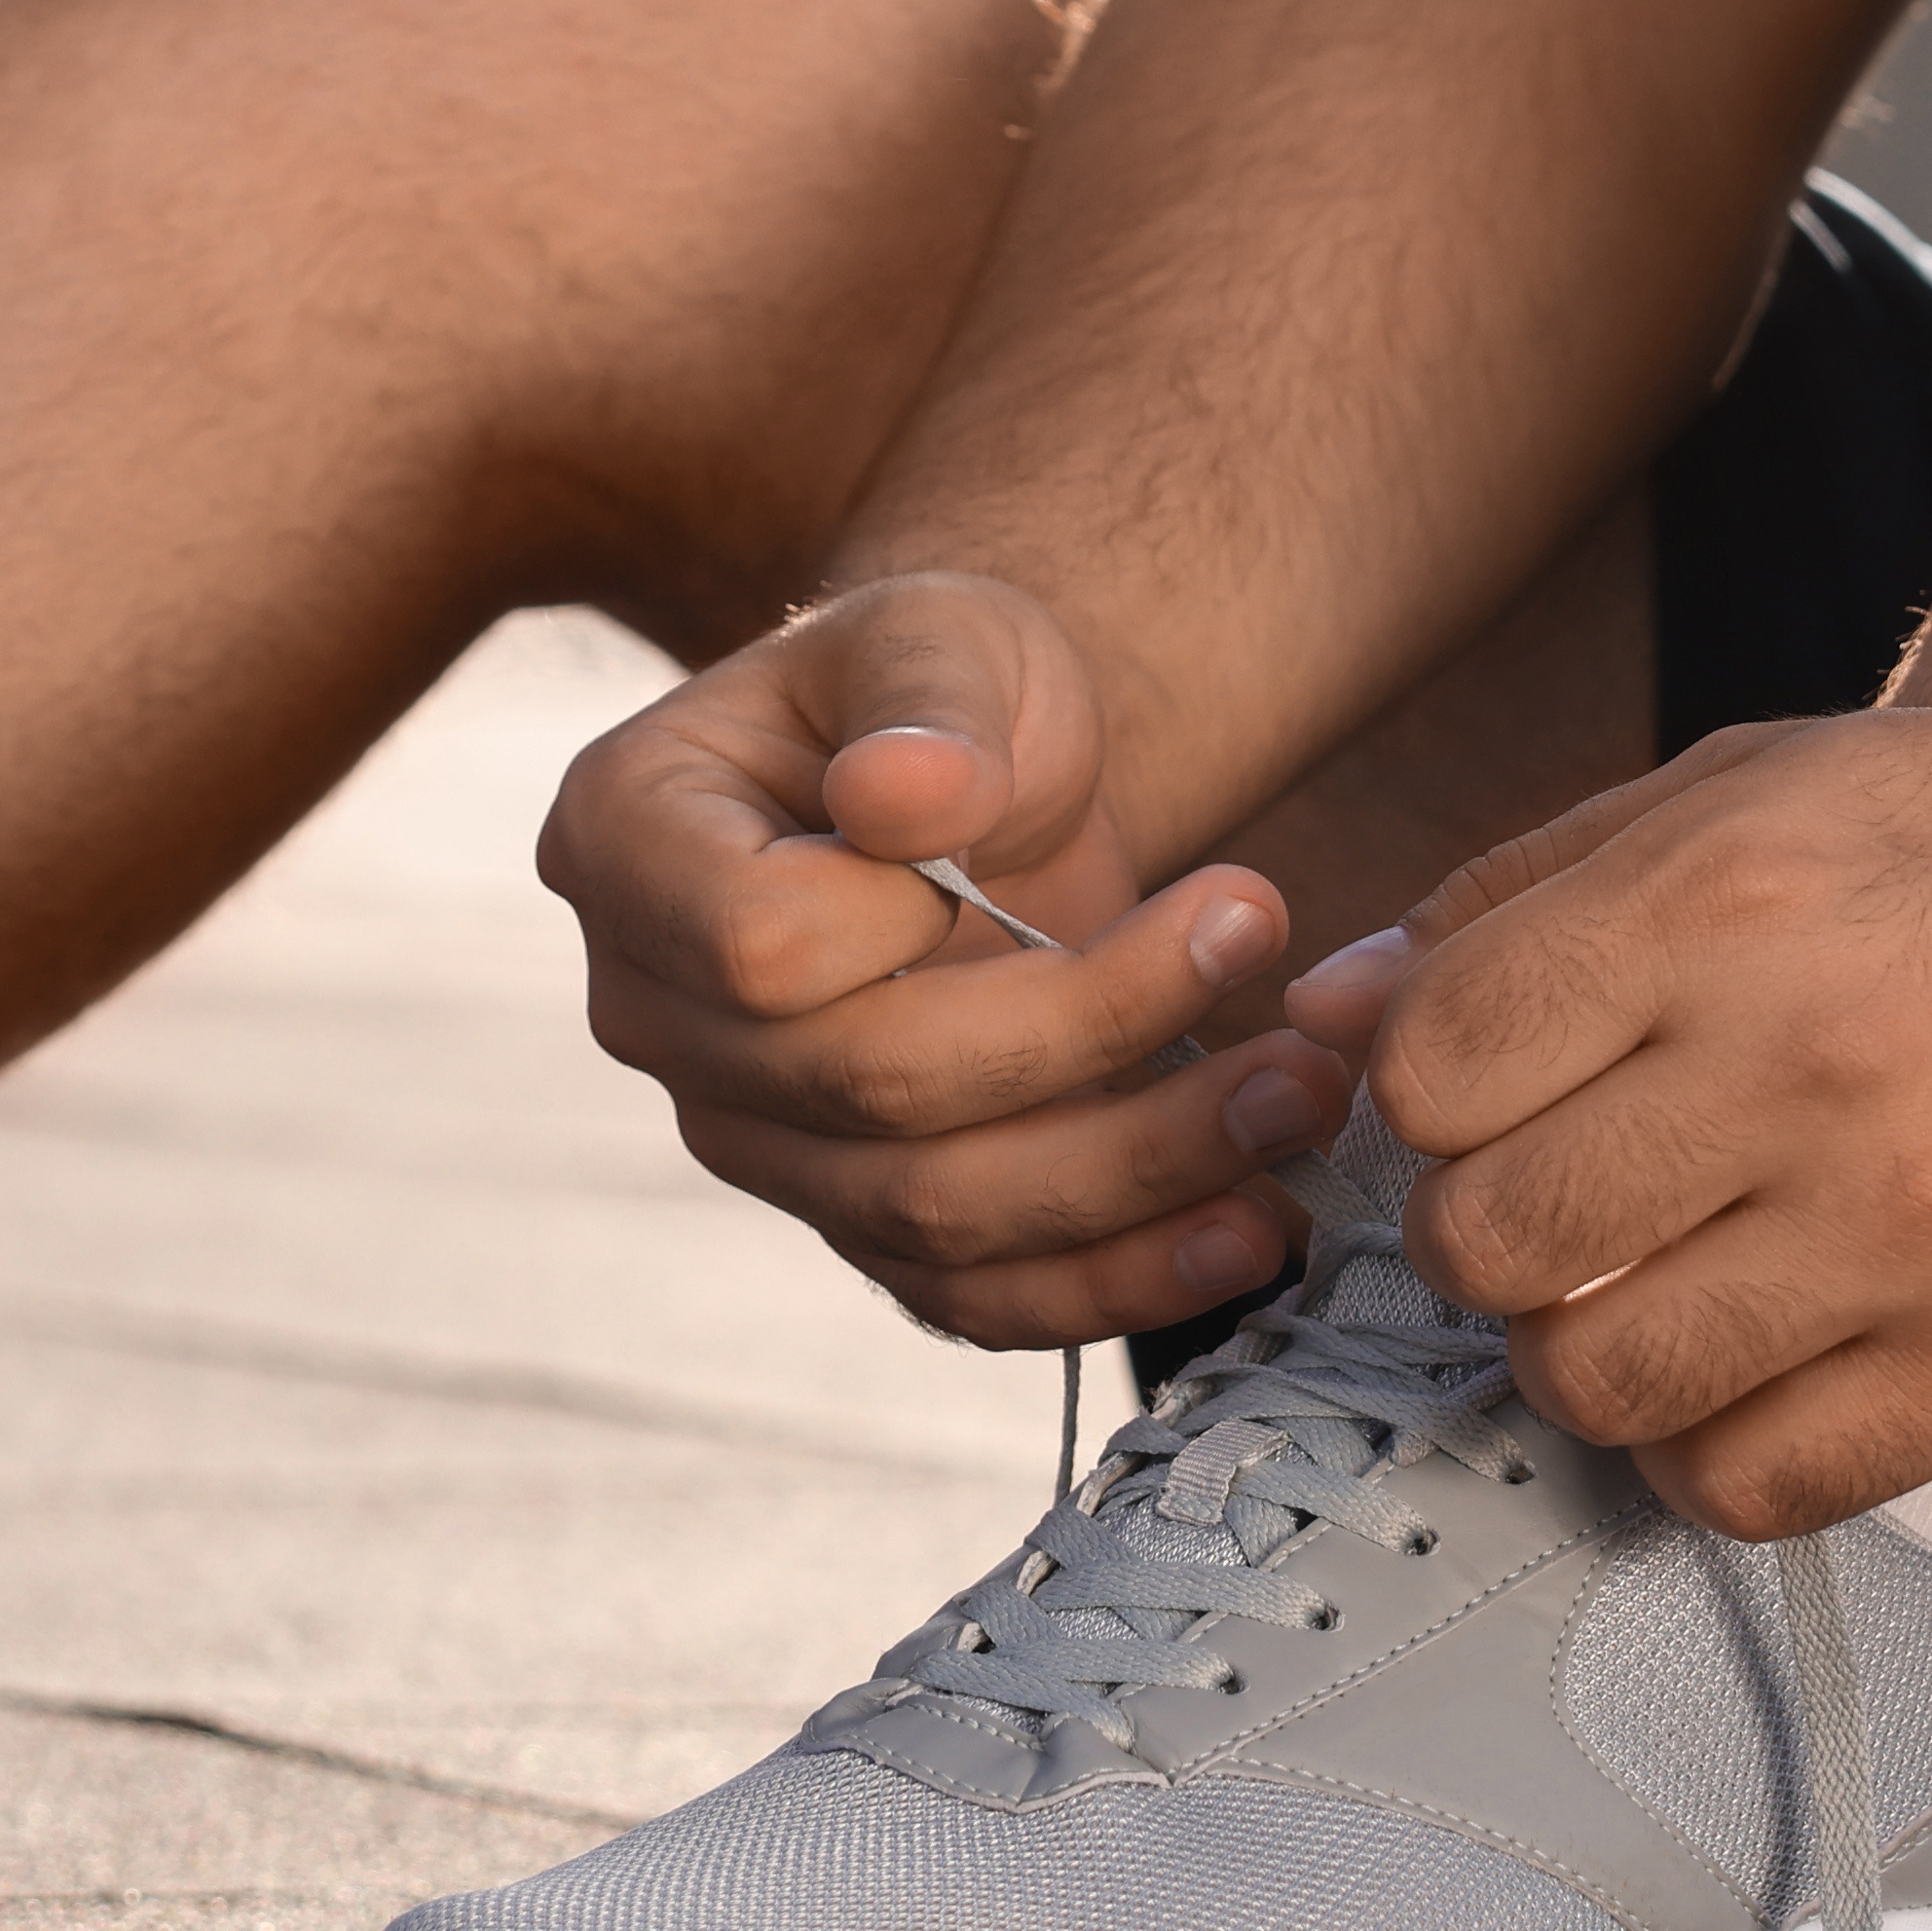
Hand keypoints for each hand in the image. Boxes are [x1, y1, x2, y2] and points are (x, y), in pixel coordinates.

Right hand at [540, 571, 1357, 1345]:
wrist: (982, 781)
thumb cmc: (944, 690)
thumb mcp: (944, 636)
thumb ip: (929, 707)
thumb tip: (910, 797)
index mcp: (631, 844)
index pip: (764, 949)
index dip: (929, 925)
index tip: (1085, 848)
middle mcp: (655, 1012)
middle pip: (867, 1092)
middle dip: (1097, 1044)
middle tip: (1275, 974)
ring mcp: (748, 1133)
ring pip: (930, 1215)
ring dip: (1137, 1175)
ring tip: (1300, 1098)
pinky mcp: (851, 1215)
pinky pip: (967, 1294)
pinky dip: (1112, 1282)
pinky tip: (1248, 1230)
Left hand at [1333, 695, 1931, 1532]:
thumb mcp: (1756, 785)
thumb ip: (1524, 896)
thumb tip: (1321, 1015)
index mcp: (1729, 901)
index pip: (1431, 1068)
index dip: (1425, 1097)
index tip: (1492, 1096)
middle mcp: (1813, 1067)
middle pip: (1490, 1242)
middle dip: (1483, 1239)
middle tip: (1554, 1210)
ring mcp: (1916, 1233)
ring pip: (1597, 1385)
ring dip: (1578, 1357)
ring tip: (1643, 1293)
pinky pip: (1752, 1485)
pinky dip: (1705, 1449)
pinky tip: (1741, 1371)